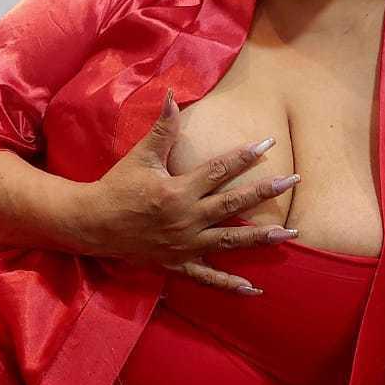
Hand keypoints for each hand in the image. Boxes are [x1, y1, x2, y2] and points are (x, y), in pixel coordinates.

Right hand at [83, 88, 300, 292]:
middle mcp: (186, 218)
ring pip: (229, 241)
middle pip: (233, 204)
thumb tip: (172, 94)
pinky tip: (253, 289)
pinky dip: (229, 284)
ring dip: (260, 237)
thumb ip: (163, 128)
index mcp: (178, 190)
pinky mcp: (178, 264)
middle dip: (265, 192)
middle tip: (292, 181)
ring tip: (289, 233)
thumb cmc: (117, 186)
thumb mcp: (141, 156)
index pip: (220, 170)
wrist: (92, 224)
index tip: (269, 145)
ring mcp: (184, 244)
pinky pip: (207, 277)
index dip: (245, 156)